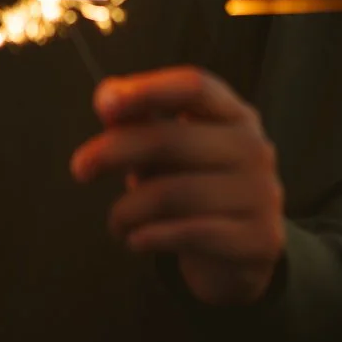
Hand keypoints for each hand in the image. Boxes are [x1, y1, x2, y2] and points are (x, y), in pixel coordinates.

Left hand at [70, 67, 285, 306]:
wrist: (239, 255)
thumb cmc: (193, 188)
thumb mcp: (169, 152)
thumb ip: (141, 123)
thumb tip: (107, 99)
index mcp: (235, 115)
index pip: (195, 86)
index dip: (148, 89)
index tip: (103, 104)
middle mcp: (255, 149)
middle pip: (171, 138)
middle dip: (114, 152)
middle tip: (79, 169)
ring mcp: (262, 194)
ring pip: (172, 193)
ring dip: (128, 210)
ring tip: (116, 222)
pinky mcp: (257, 239)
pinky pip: (189, 233)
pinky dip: (150, 236)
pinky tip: (134, 240)